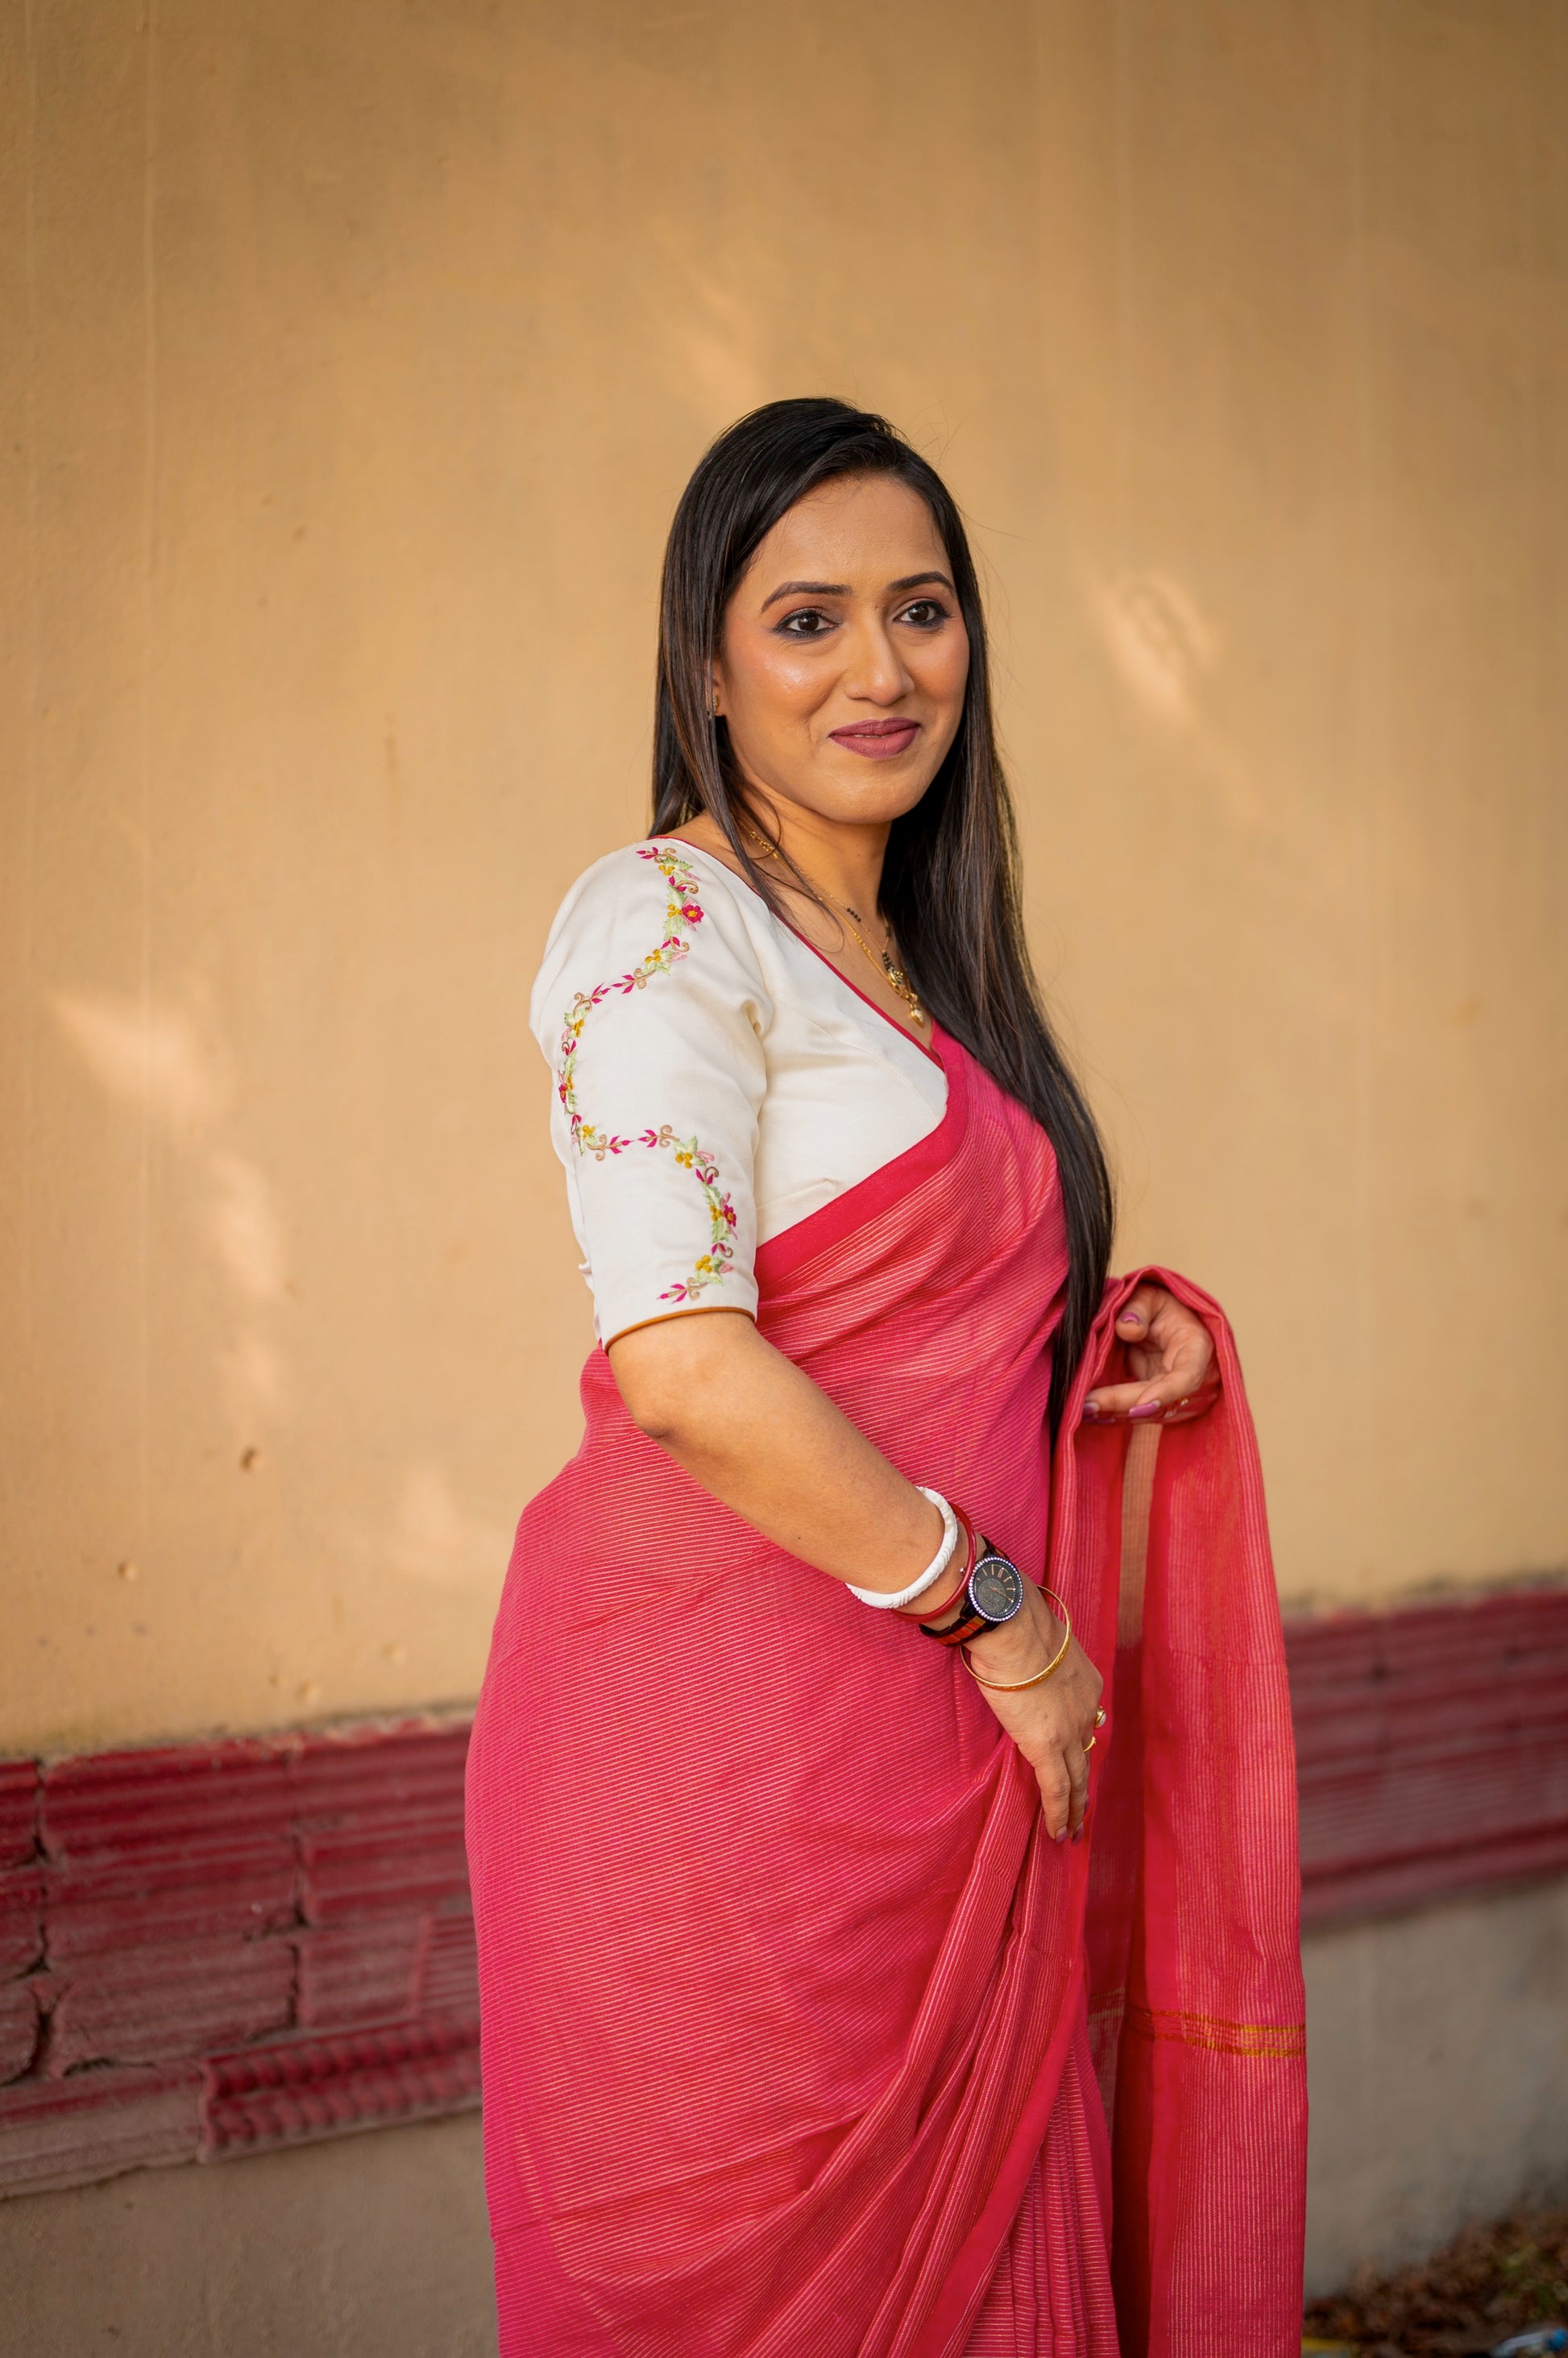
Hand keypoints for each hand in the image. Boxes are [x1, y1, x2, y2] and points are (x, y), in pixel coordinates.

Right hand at [963, 1585, 1103, 1839]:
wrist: (1012, 1627)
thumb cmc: (1015, 1623)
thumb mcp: (1039, 1641)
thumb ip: (1036, 1657)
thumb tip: (1015, 1656)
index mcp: (1084, 1682)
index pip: (1083, 1720)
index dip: (1080, 1742)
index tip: (1076, 1756)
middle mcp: (1085, 1709)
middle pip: (1086, 1755)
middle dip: (1084, 1785)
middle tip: (1083, 1810)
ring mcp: (1069, 1731)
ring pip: (1077, 1779)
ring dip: (1075, 1808)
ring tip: (1073, 1831)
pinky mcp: (1048, 1747)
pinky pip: (1057, 1790)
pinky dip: (1059, 1814)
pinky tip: (1058, 1833)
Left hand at [1082, 1283, 1216, 1424]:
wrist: (1163, 1323)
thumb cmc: (1159, 1307)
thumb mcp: (1150, 1296)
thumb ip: (1138, 1308)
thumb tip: (1127, 1328)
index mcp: (1196, 1347)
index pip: (1187, 1377)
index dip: (1165, 1393)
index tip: (1139, 1405)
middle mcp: (1190, 1377)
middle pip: (1161, 1401)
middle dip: (1123, 1404)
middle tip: (1087, 1406)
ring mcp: (1175, 1395)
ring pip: (1148, 1413)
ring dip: (1115, 1414)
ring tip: (1083, 1411)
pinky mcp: (1157, 1402)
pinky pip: (1138, 1413)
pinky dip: (1114, 1413)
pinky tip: (1090, 1413)